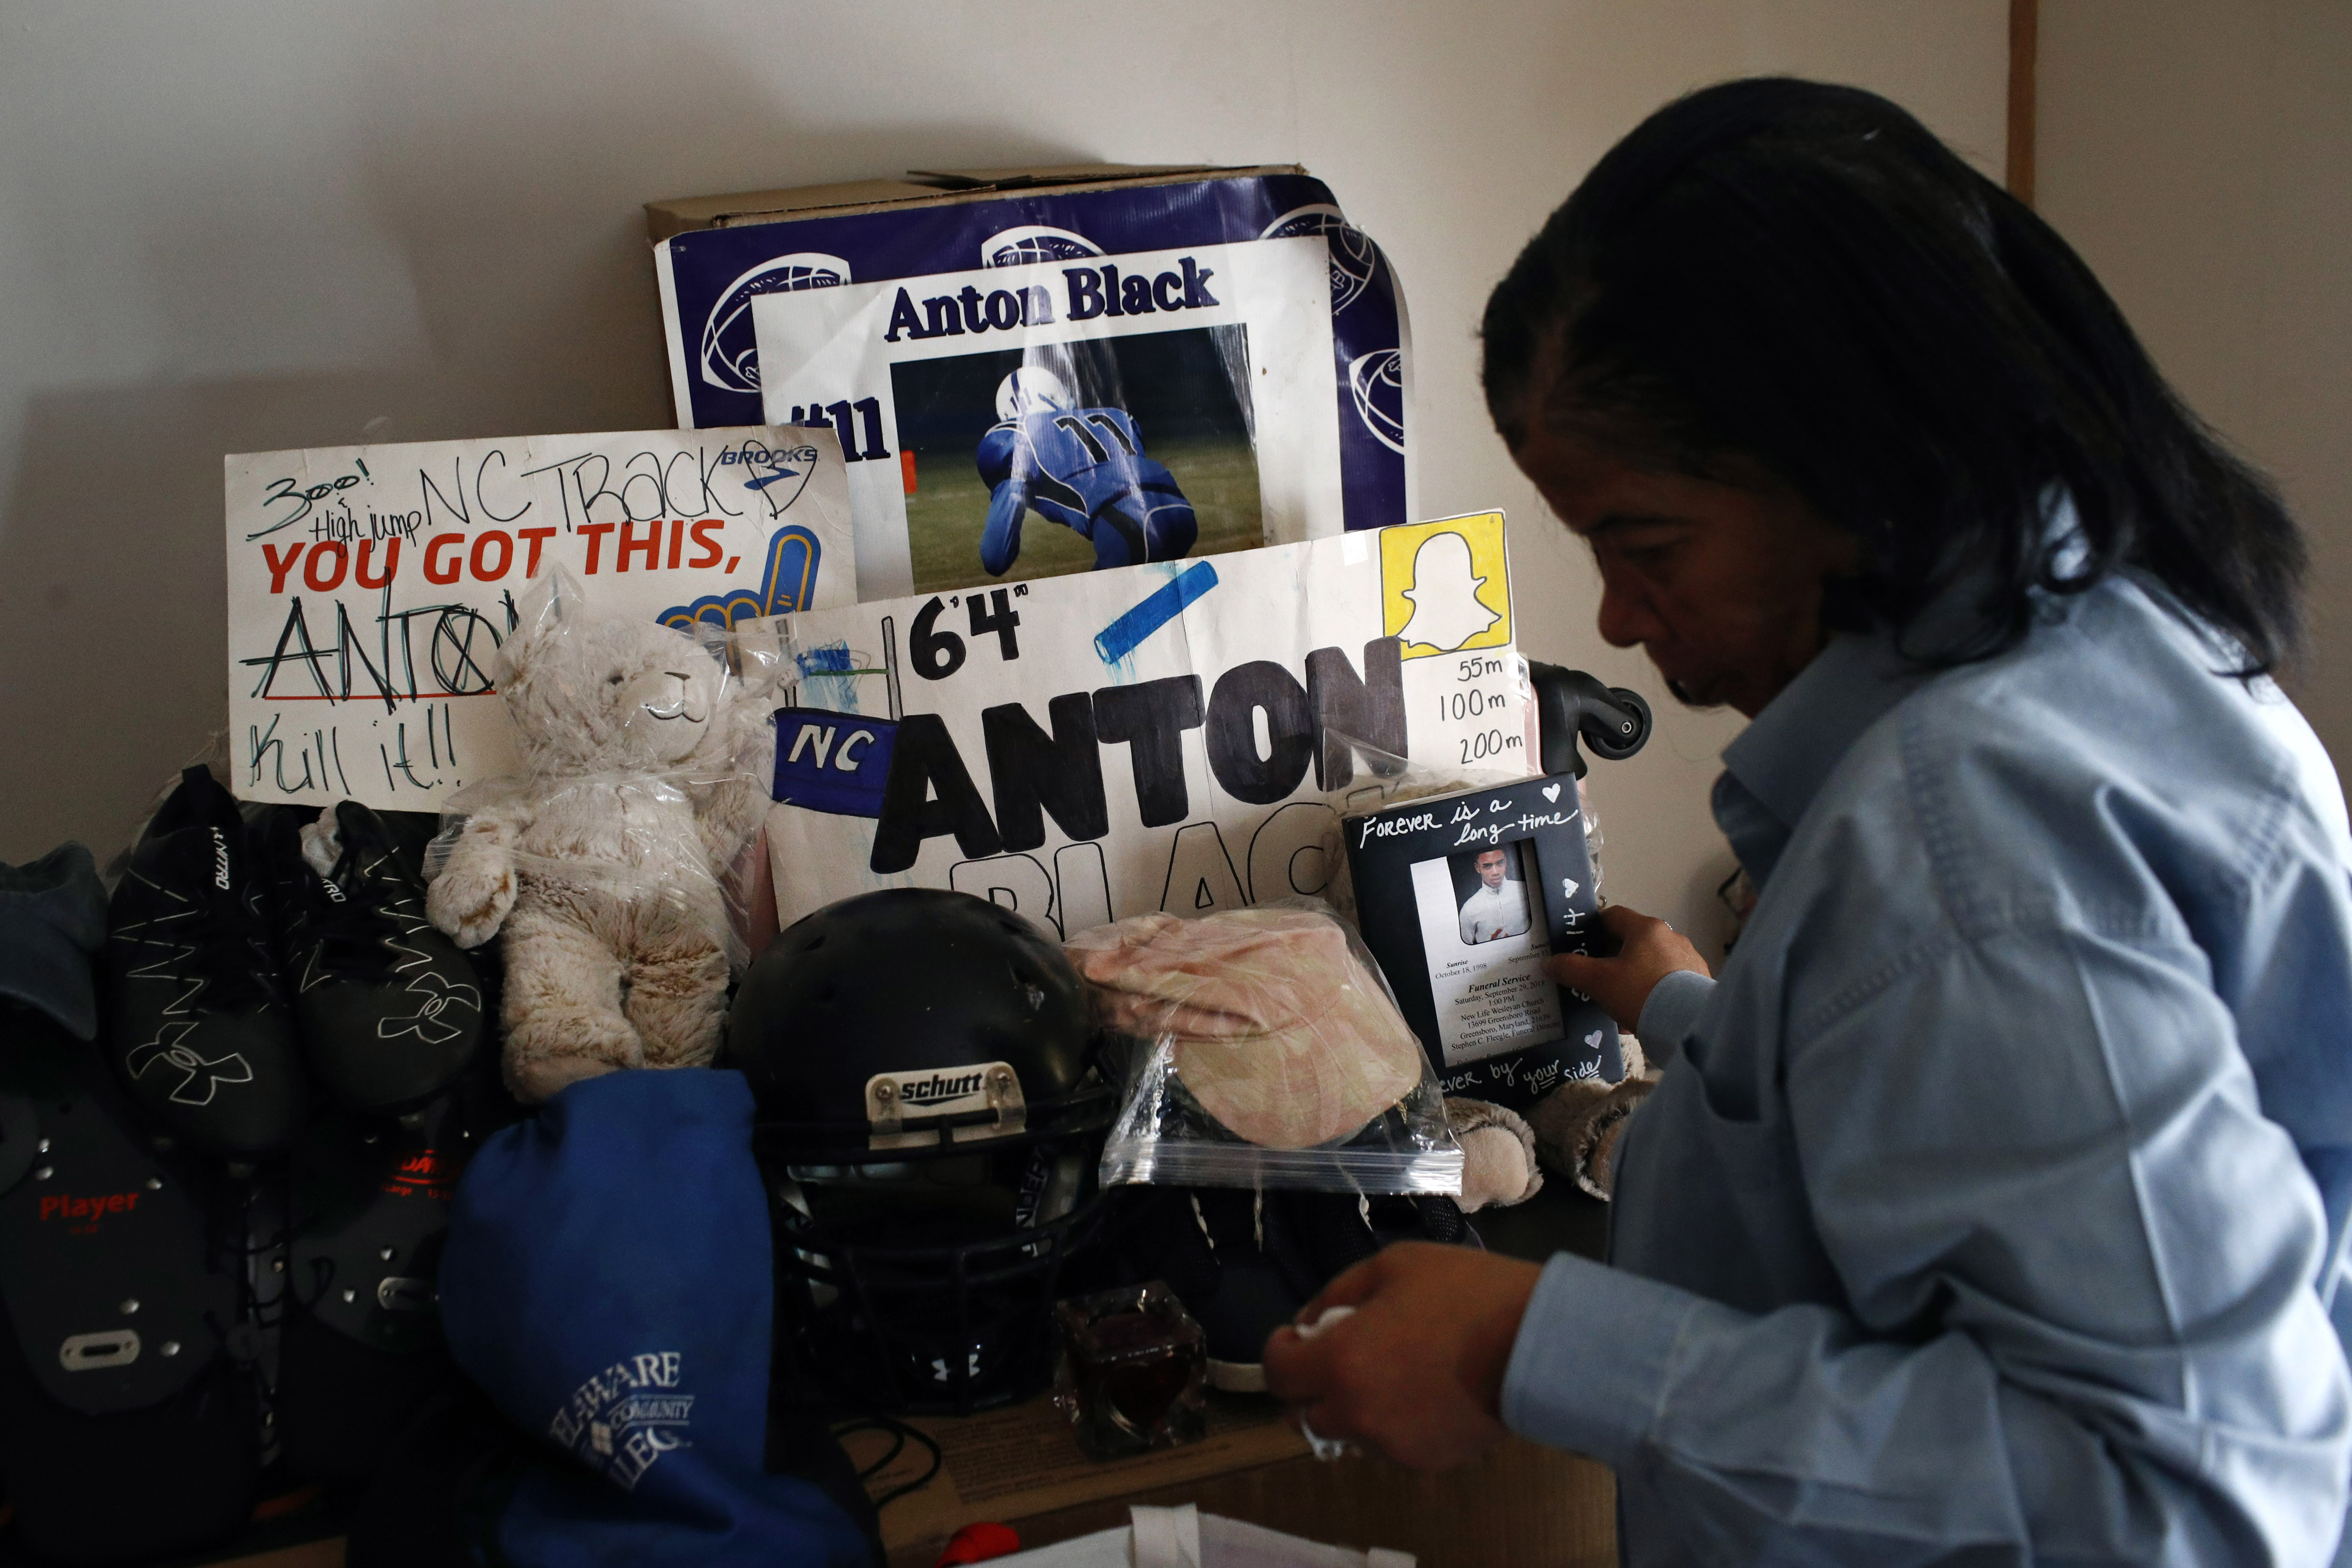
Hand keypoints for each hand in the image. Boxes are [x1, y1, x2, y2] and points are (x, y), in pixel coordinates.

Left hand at [1261, 1242, 1540, 1469]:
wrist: (1537, 1343)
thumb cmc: (1465, 1293)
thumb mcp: (1393, 1265)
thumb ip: (1338, 1295)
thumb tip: (1308, 1325)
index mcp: (1341, 1363)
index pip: (1278, 1374)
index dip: (1280, 1351)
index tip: (1297, 1337)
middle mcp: (1356, 1413)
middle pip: (1302, 1415)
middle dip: (1309, 1385)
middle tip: (1337, 1355)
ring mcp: (1391, 1445)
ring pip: (1345, 1433)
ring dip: (1349, 1406)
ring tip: (1386, 1371)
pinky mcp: (1425, 1462)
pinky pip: (1386, 1445)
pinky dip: (1388, 1422)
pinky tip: (1419, 1392)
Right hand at [1545, 904, 1707, 1031]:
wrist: (1688, 1024)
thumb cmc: (1640, 993)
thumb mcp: (1598, 982)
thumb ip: (1571, 969)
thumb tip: (1549, 962)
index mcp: (1647, 928)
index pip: (1614, 916)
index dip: (1593, 928)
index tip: (1581, 946)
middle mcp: (1671, 937)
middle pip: (1633, 941)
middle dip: (1612, 960)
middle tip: (1596, 979)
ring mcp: (1688, 959)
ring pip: (1650, 964)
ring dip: (1632, 979)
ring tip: (1618, 1003)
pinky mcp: (1699, 982)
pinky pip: (1667, 982)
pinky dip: (1651, 993)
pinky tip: (1641, 1015)